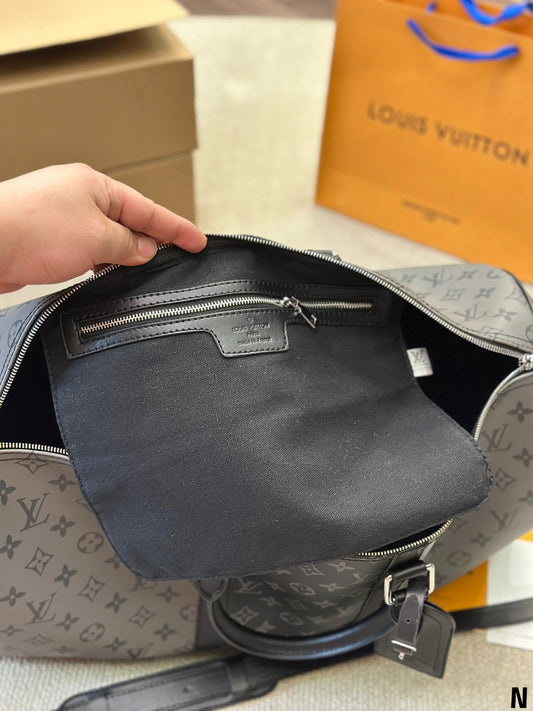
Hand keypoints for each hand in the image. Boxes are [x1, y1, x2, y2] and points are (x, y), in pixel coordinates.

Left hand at [0, 163, 206, 292]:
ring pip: (106, 238)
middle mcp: (78, 197)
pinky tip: (101, 275)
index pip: (148, 208)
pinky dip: (98, 263)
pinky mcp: (47, 239)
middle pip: (128, 221)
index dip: (177, 228)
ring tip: (134, 272)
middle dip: (149, 242)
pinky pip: (86, 250)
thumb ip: (127, 244)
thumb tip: (144, 250)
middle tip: (173, 260)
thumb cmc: (30, 229)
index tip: (198, 241)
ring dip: (120, 256)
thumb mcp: (96, 238)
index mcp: (95, 186)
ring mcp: (61, 218)